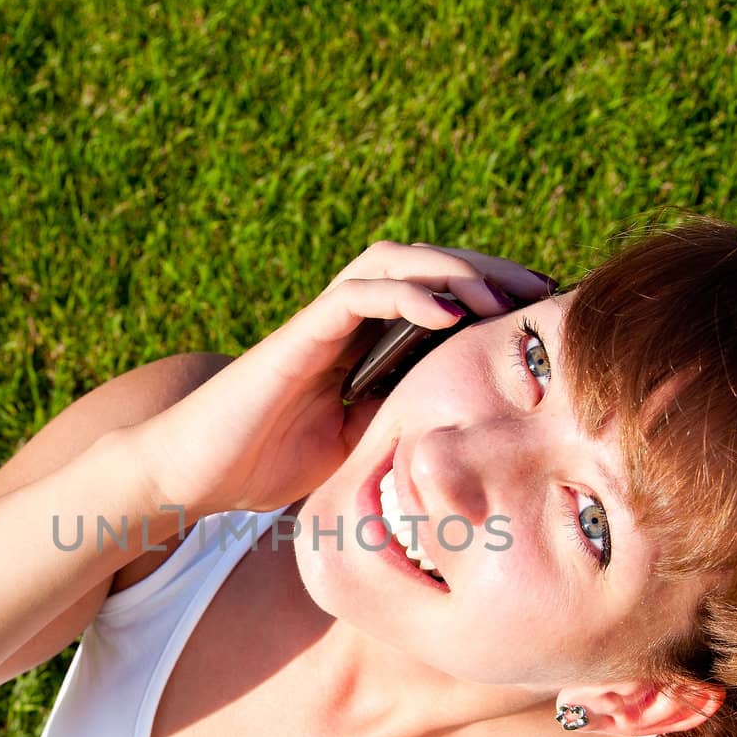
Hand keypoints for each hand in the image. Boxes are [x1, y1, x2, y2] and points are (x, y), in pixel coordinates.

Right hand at [129, 241, 553, 518]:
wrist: (194, 475)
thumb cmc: (266, 464)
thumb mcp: (358, 447)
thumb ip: (401, 423)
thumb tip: (465, 431)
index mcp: (362, 346)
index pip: (436, 296)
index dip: (491, 295)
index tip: (541, 316)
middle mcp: (344, 322)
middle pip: (424, 264)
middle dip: (488, 269)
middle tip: (542, 290)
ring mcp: (320, 323)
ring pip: (393, 261)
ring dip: (453, 270)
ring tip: (502, 295)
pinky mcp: (298, 334)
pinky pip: (358, 295)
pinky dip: (407, 295)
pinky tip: (449, 313)